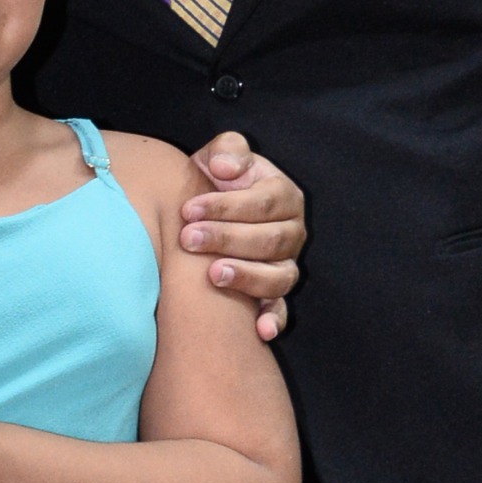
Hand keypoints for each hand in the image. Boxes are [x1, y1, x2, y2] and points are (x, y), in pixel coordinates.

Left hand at [182, 134, 304, 337]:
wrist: (205, 210)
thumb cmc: (214, 181)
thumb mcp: (220, 156)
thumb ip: (227, 151)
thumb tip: (225, 168)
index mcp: (283, 195)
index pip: (263, 202)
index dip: (227, 206)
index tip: (189, 209)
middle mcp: (292, 232)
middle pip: (270, 240)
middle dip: (228, 239)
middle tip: (189, 239)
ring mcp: (286, 264)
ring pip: (279, 276)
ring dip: (247, 277)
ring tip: (213, 275)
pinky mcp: (274, 293)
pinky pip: (280, 309)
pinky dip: (273, 320)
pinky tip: (259, 331)